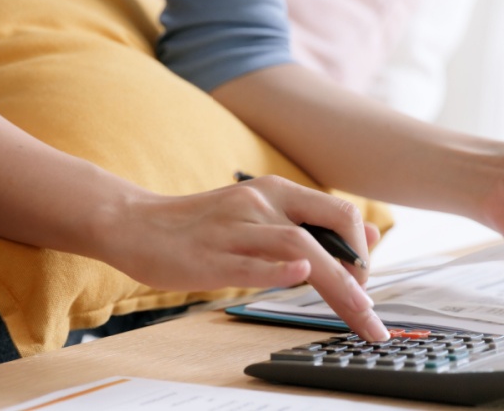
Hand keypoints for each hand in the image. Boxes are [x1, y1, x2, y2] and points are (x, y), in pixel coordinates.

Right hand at [102, 175, 388, 340]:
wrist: (135, 224)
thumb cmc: (198, 227)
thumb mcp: (257, 214)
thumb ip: (307, 224)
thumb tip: (369, 236)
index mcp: (275, 191)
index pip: (339, 213)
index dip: (363, 249)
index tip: (367, 285)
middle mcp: (260, 202)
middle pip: (327, 228)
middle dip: (359, 273)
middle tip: (368, 312)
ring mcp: (235, 228)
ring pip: (298, 245)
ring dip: (336, 281)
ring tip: (356, 311)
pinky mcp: (210, 256)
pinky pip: (250, 262)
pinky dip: (279, 269)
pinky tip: (300, 275)